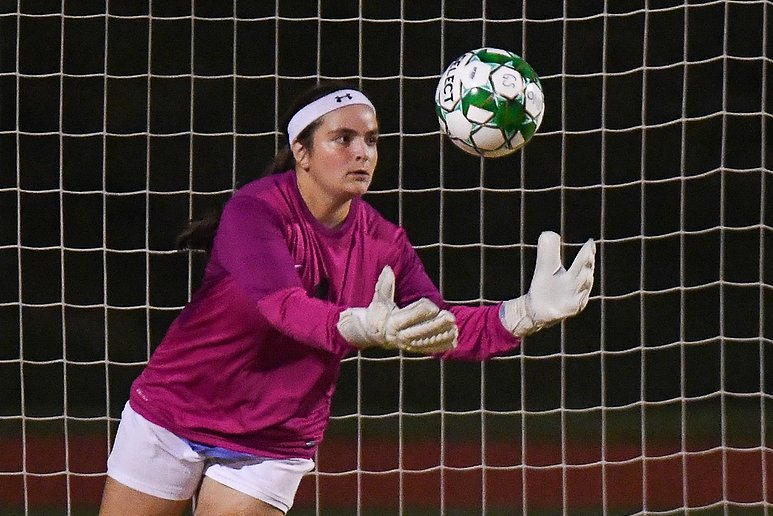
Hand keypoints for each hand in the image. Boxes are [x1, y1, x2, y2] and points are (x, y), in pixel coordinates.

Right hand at [337, 266, 457, 353]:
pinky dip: (441, 346)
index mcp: (393, 322)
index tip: (433, 305)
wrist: (373, 332)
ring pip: (426, 343)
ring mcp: (407, 345)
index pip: (410, 317)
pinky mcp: (414, 349)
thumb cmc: (378, 312)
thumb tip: (388, 268)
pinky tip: (453, 340)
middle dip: (436, 325)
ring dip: (442, 336)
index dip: (423, 310)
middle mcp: (400, 336)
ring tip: (455, 328)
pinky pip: (428, 350)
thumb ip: (385, 285)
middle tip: (451, 317)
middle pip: (420, 332)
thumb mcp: (380, 299)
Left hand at [500, 232, 594, 336]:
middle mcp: (578, 285)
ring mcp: (575, 299)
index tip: (590, 242)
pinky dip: (577, 300)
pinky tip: (577, 297)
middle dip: (587, 263)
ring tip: (584, 272)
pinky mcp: (568, 311)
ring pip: (583, 288)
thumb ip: (548, 251)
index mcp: (575, 273)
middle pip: (585, 272)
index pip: (584, 260)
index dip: (587, 252)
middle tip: (589, 252)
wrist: (538, 309)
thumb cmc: (545, 286)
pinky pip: (575, 305)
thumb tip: (548, 233)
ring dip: (584, 280)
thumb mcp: (545, 266)